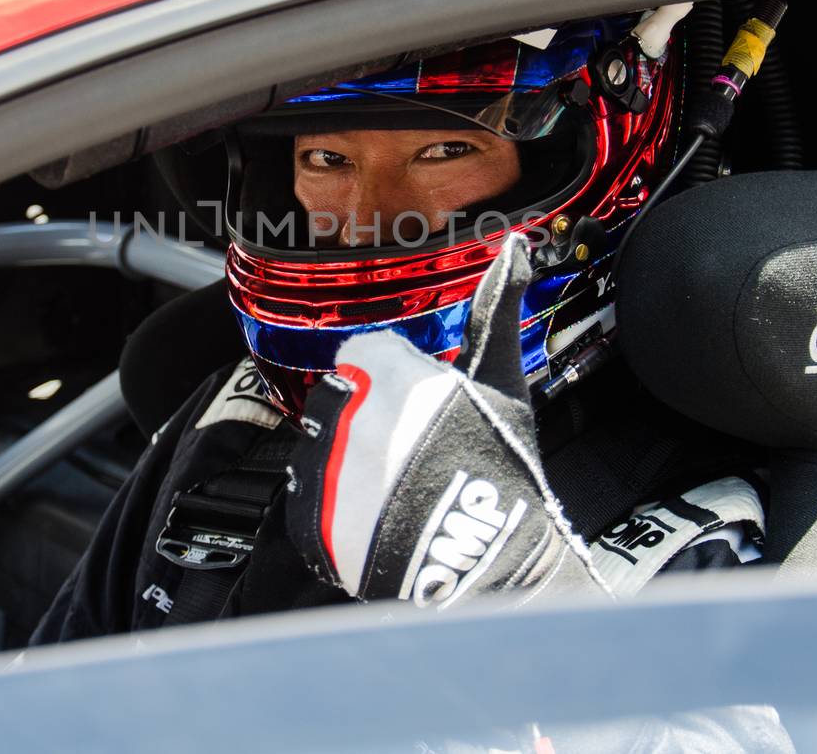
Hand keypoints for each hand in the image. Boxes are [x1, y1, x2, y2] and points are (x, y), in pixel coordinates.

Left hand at [284, 235, 612, 608]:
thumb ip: (495, 311)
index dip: (390, 384)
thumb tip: (513, 248)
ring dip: (343, 465)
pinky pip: (303, 499)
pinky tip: (372, 519)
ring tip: (393, 493)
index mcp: (393, 374)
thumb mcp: (501, 384)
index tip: (416, 413)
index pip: (362, 356)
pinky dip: (330, 511)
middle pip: (336, 400)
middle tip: (409, 458)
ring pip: (316, 447)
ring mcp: (329, 469)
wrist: (491, 567)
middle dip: (365, 424)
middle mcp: (354, 415)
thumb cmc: (502, 472)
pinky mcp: (311, 520)